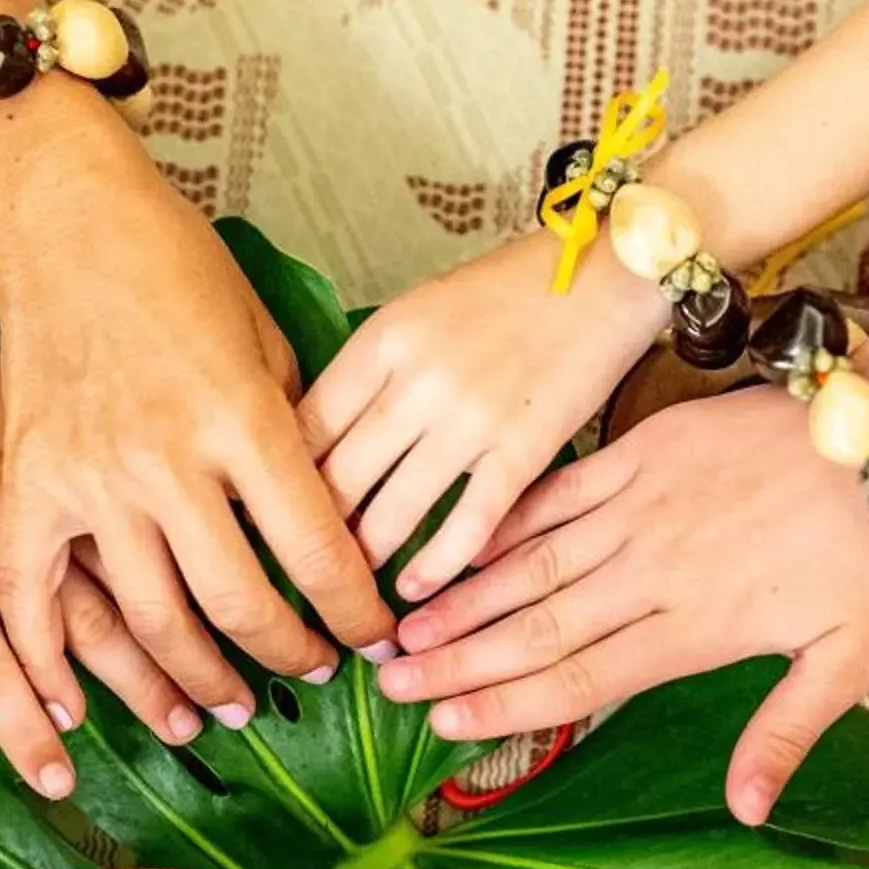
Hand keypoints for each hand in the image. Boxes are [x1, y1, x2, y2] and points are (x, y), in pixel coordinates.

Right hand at [0, 93, 394, 725]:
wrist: (61, 216)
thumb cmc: (174, 262)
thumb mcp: (263, 335)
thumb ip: (291, 430)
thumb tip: (320, 515)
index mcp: (242, 418)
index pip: (317, 549)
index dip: (355, 611)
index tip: (373, 637)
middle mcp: (167, 458)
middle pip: (239, 602)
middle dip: (286, 654)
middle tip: (310, 672)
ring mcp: (90, 477)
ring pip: (151, 618)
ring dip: (195, 677)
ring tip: (224, 705)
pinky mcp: (29, 482)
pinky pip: (40, 594)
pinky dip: (56, 661)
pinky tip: (81, 706)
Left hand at [0, 267, 198, 793]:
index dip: (25, 732)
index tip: (61, 780)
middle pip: (81, 630)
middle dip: (139, 687)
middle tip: (190, 733)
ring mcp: (37, 482)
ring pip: (121, 567)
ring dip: (175, 626)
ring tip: (225, 666)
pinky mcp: (58, 441)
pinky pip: (127, 500)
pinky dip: (171, 541)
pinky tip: (219, 567)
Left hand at [298, 230, 663, 601]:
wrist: (604, 273)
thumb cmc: (509, 292)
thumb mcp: (419, 311)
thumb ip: (372, 372)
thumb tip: (320, 441)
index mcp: (382, 340)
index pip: (304, 428)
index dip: (274, 482)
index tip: (265, 520)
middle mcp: (416, 381)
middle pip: (337, 478)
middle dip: (309, 536)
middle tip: (294, 574)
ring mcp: (470, 418)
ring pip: (393, 511)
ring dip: (365, 562)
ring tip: (348, 596)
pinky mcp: (523, 449)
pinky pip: (469, 522)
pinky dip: (437, 565)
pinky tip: (415, 591)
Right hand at [374, 384, 868, 824]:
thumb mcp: (850, 660)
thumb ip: (784, 733)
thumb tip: (747, 813)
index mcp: (697, 629)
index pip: (581, 680)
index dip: (506, 703)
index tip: (445, 724)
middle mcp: (655, 572)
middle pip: (540, 627)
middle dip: (460, 660)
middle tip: (392, 681)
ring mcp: (644, 507)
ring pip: (534, 561)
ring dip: (465, 597)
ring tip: (404, 624)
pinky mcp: (645, 452)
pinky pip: (558, 491)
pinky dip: (505, 518)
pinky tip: (458, 539)